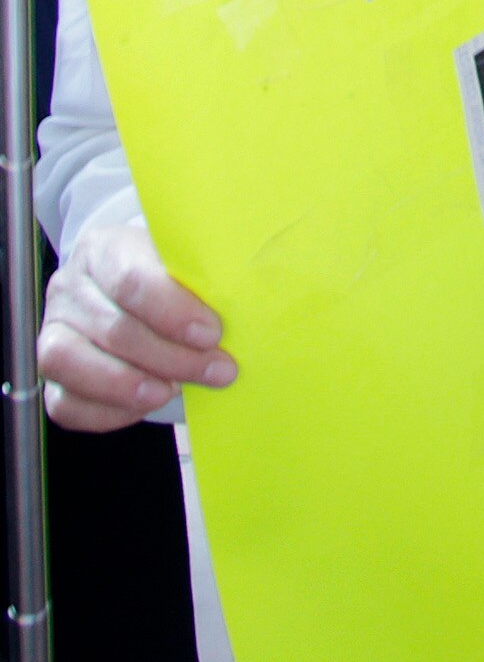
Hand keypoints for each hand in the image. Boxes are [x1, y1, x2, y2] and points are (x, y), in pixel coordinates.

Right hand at [43, 225, 232, 433]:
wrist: (139, 291)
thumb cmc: (174, 276)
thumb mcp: (191, 259)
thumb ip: (211, 271)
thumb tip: (254, 293)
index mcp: (105, 249)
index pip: (131, 280)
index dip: (172, 311)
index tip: (213, 333)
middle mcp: (70, 288)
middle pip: (113, 328)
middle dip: (170, 357)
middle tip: (218, 371)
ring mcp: (53, 332)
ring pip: (70, 363)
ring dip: (129, 385)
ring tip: (173, 391)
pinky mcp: (52, 377)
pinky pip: (64, 403)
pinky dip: (106, 412)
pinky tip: (146, 405)